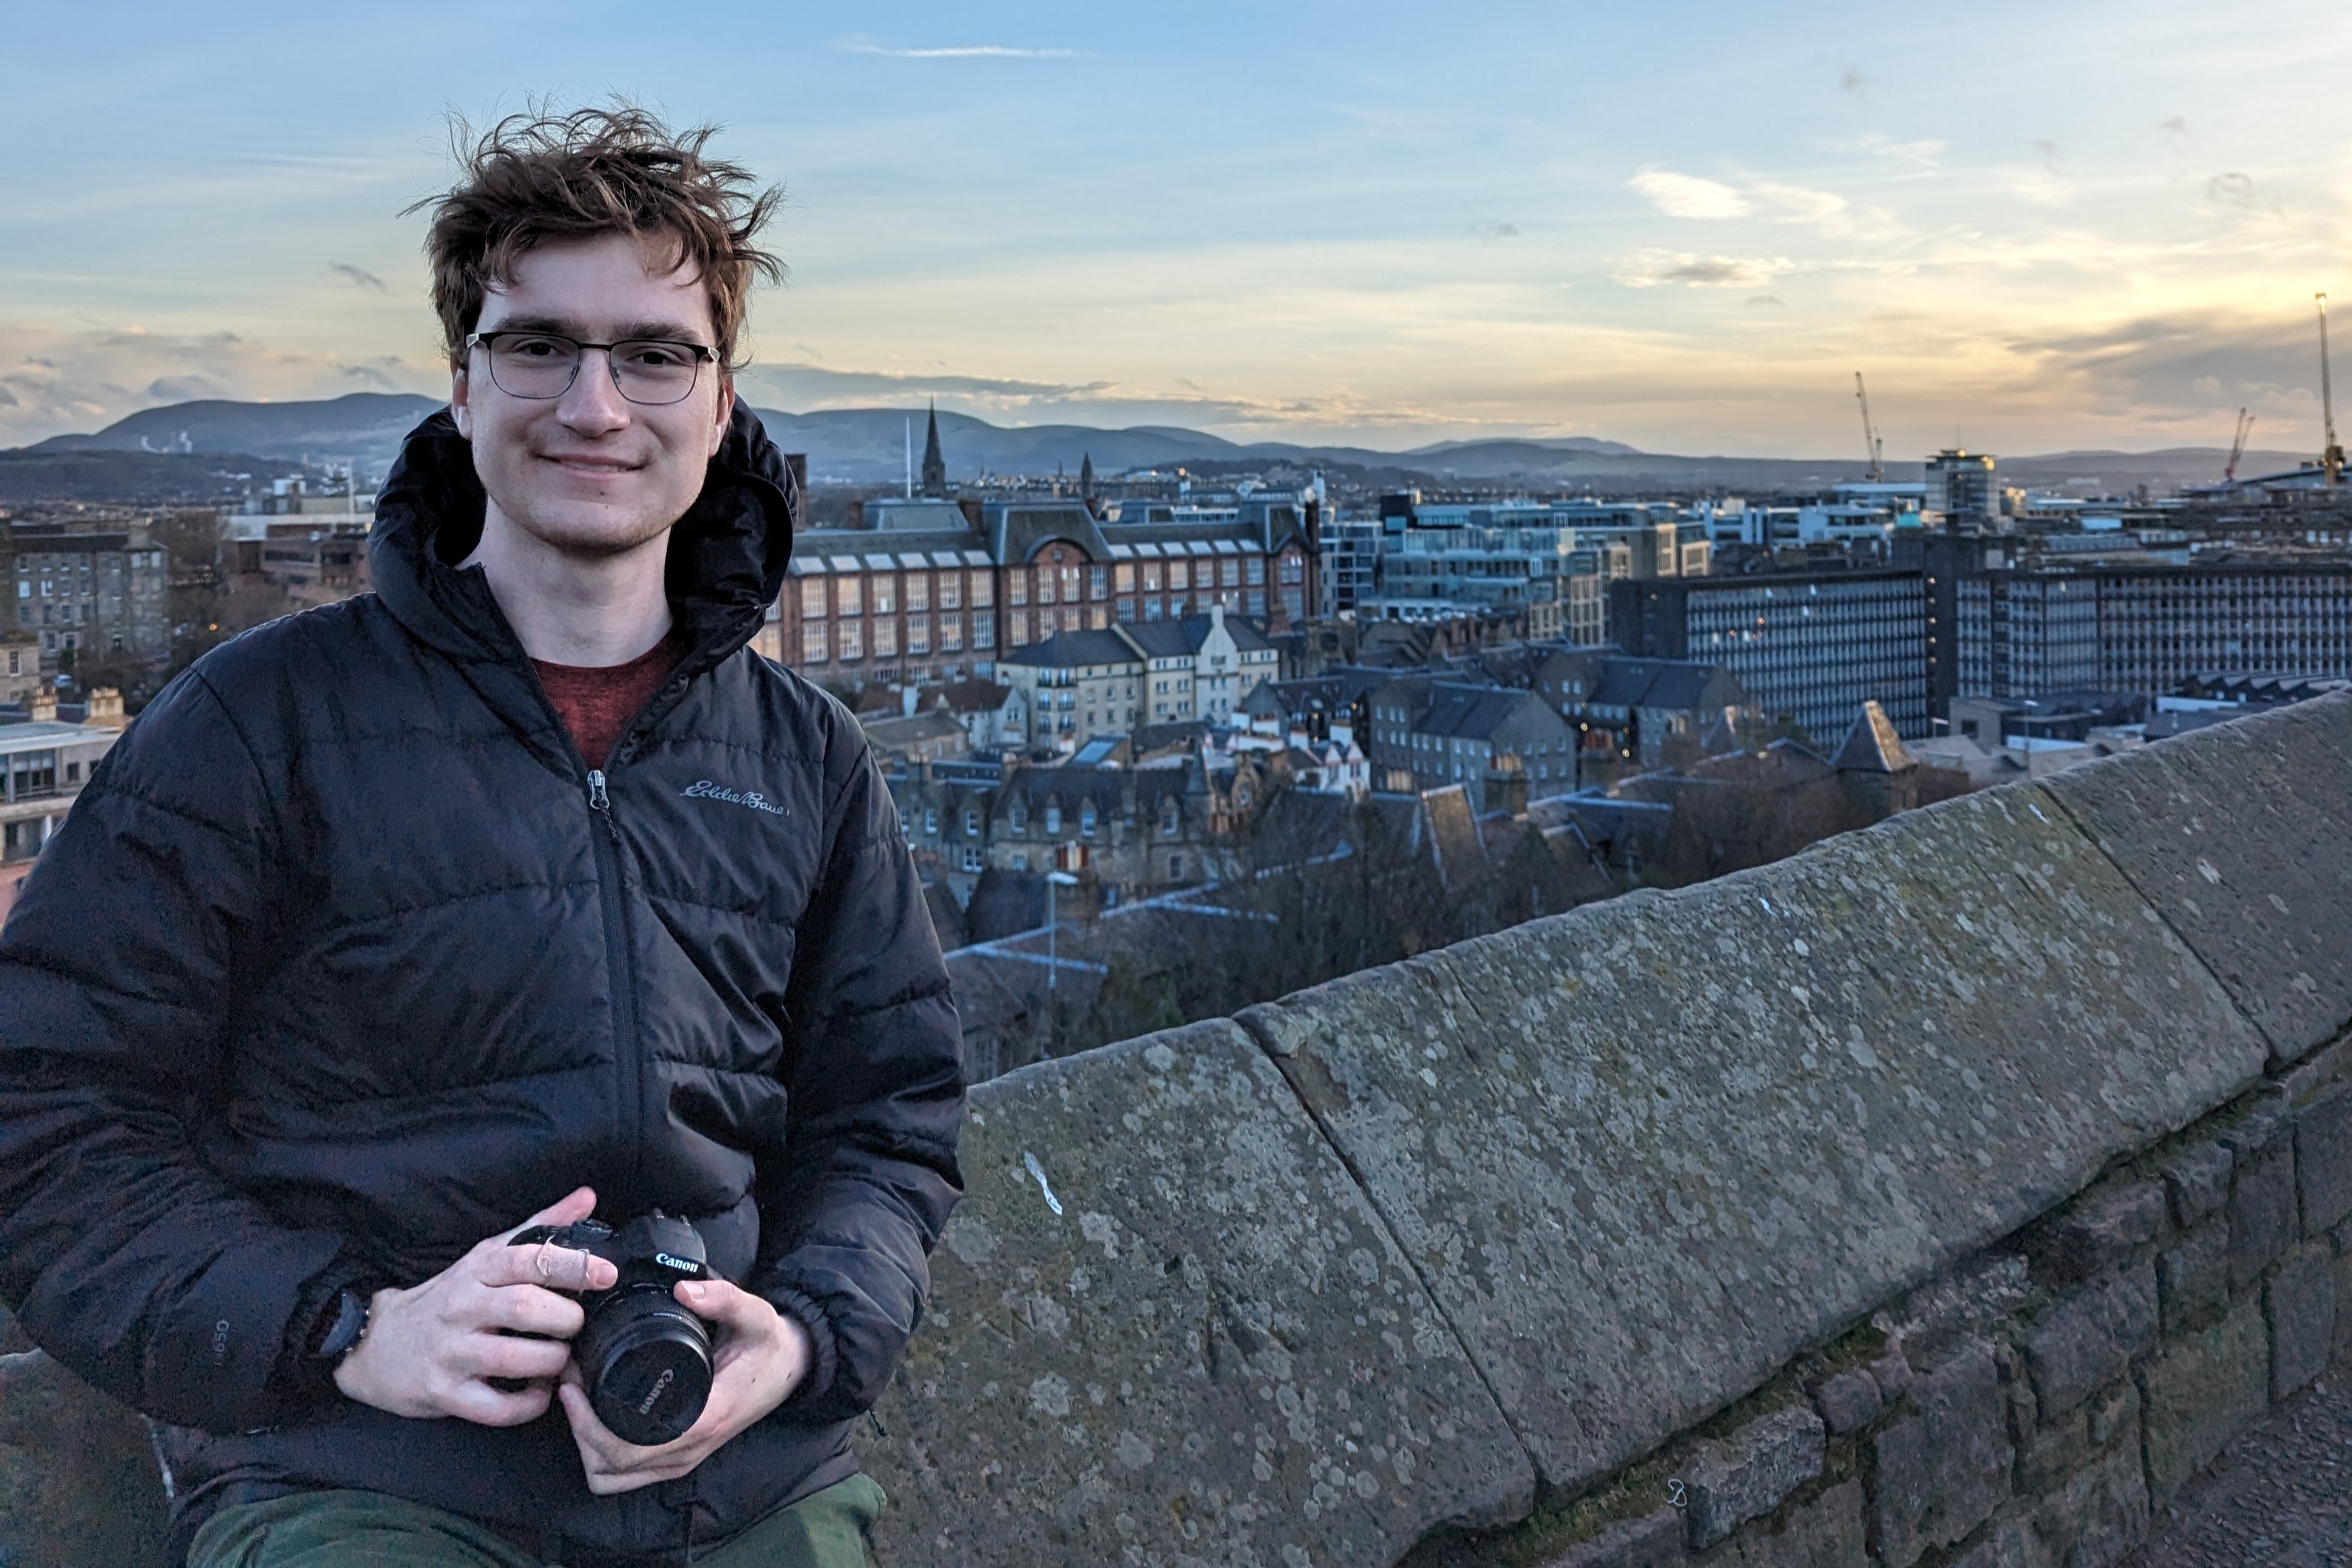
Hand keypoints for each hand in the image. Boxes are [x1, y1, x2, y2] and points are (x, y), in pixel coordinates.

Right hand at [334, 1186, 617, 1425]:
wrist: (375, 1343)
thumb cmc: (447, 1298)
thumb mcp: (487, 1255)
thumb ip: (539, 1228)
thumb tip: (587, 1198)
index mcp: (478, 1269)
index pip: (528, 1259)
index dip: (574, 1265)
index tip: (607, 1273)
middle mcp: (463, 1307)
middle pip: (526, 1308)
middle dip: (566, 1319)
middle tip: (575, 1325)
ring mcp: (451, 1352)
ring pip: (515, 1358)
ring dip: (553, 1361)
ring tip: (560, 1358)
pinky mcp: (443, 1393)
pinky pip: (496, 1407)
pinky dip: (529, 1405)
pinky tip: (538, 1392)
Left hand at [557, 1278, 811, 1494]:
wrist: (791, 1368)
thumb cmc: (769, 1345)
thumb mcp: (755, 1314)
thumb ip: (723, 1298)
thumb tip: (684, 1289)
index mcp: (703, 1420)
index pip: (628, 1448)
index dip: (587, 1423)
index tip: (574, 1383)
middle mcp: (689, 1449)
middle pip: (609, 1470)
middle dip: (578, 1431)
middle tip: (570, 1384)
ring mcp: (682, 1459)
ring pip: (611, 1479)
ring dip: (585, 1447)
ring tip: (579, 1400)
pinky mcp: (677, 1457)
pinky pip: (624, 1475)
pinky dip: (600, 1455)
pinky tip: (597, 1415)